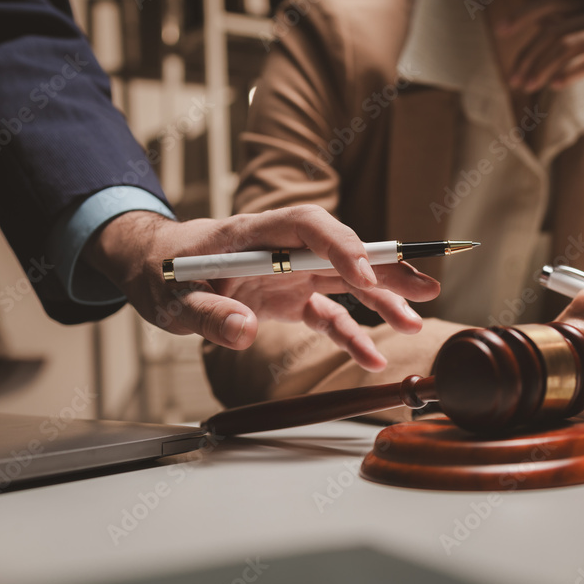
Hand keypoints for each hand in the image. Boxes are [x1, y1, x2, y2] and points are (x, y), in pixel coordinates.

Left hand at [84, 205, 439, 369]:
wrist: (157, 268)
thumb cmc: (164, 273)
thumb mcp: (173, 298)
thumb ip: (208, 313)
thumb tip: (244, 330)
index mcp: (256, 234)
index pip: (309, 226)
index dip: (341, 246)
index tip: (363, 277)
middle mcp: (283, 249)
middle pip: (343, 251)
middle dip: (385, 268)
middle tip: (426, 285)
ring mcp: (291, 272)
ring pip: (347, 282)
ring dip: (383, 299)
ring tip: (417, 319)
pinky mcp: (291, 297)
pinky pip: (330, 314)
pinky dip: (352, 334)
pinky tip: (373, 356)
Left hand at [499, 0, 583, 107]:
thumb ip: (572, 24)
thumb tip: (541, 21)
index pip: (551, 3)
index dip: (523, 14)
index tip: (500, 30)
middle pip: (555, 31)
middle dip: (529, 56)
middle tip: (514, 80)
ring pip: (570, 46)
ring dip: (543, 69)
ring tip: (528, 87)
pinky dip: (571, 73)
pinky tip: (555, 86)